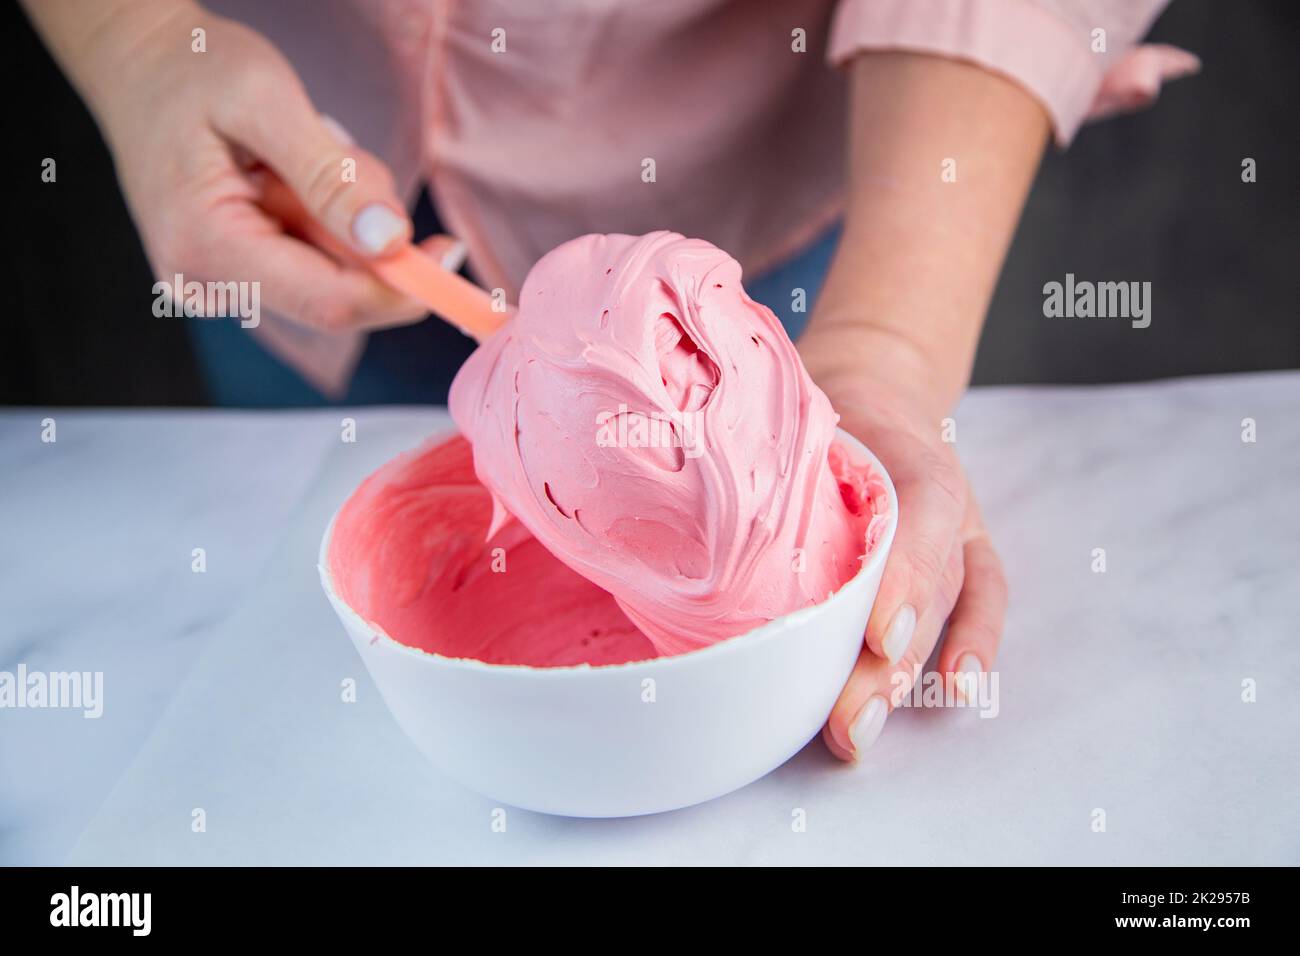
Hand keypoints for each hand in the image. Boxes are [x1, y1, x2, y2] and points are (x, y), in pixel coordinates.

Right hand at [67, 1, 453, 331]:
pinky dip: (326, 225)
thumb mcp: (267, 102)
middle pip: (337, 297)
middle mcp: (206, 284)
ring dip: (346, 225)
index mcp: (206, 247)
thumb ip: (330, 177)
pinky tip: (294, 179)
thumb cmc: (194, 70)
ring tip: (307, 156)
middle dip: (369, 242)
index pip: (332, 304)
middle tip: (349, 161)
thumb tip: (389, 242)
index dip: (402, 289)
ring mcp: (217, 285)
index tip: (450, 253)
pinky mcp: (234, 275)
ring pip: (329, 280)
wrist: (140, 63)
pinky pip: (310, 265)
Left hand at [802, 339, 1007, 760]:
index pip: (921, 510)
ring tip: (863, 727)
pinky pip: (983, 602)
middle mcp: (943, 490)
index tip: (877, 633)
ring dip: (910, 674)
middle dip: (890, 660)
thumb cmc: (826, 407)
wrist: (879, 385)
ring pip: (949, 604)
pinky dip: (974, 647)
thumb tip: (676, 495)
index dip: (904, 575)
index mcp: (900, 445)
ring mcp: (960, 526)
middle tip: (848, 718)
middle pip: (930, 581)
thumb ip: (761, 446)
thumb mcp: (795, 407)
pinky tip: (955, 695)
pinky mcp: (966, 553)